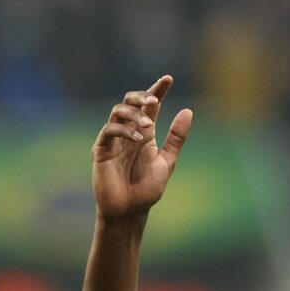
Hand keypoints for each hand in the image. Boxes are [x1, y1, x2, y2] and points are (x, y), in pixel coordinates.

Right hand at [92, 75, 192, 221]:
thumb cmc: (147, 189)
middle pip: (130, 101)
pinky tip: (139, 138)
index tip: (168, 79)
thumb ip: (176, 138)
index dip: (157, 90)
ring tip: (148, 124)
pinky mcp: (101, 149)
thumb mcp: (167, 161)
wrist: (130, 211)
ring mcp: (113, 140)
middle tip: (154, 100)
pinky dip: (124, 130)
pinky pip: (109, 131)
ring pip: (117, 111)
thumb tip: (188, 111)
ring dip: (134, 113)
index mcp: (145, 134)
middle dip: (141, 96)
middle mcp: (128, 133)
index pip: (150, 106)